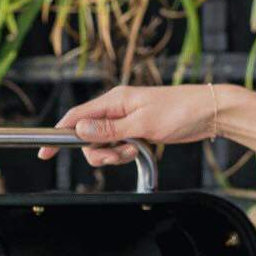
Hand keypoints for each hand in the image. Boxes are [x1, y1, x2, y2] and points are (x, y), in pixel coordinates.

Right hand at [37, 84, 237, 166]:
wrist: (210, 112)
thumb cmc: (181, 111)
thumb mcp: (143, 124)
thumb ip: (110, 130)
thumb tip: (80, 130)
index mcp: (114, 100)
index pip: (76, 117)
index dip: (58, 134)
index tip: (45, 151)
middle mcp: (117, 108)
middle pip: (88, 137)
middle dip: (100, 152)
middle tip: (120, 155)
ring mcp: (126, 119)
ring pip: (104, 144)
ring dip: (115, 155)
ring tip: (136, 150)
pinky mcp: (137, 129)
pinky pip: (119, 146)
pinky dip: (125, 153)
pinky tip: (141, 150)